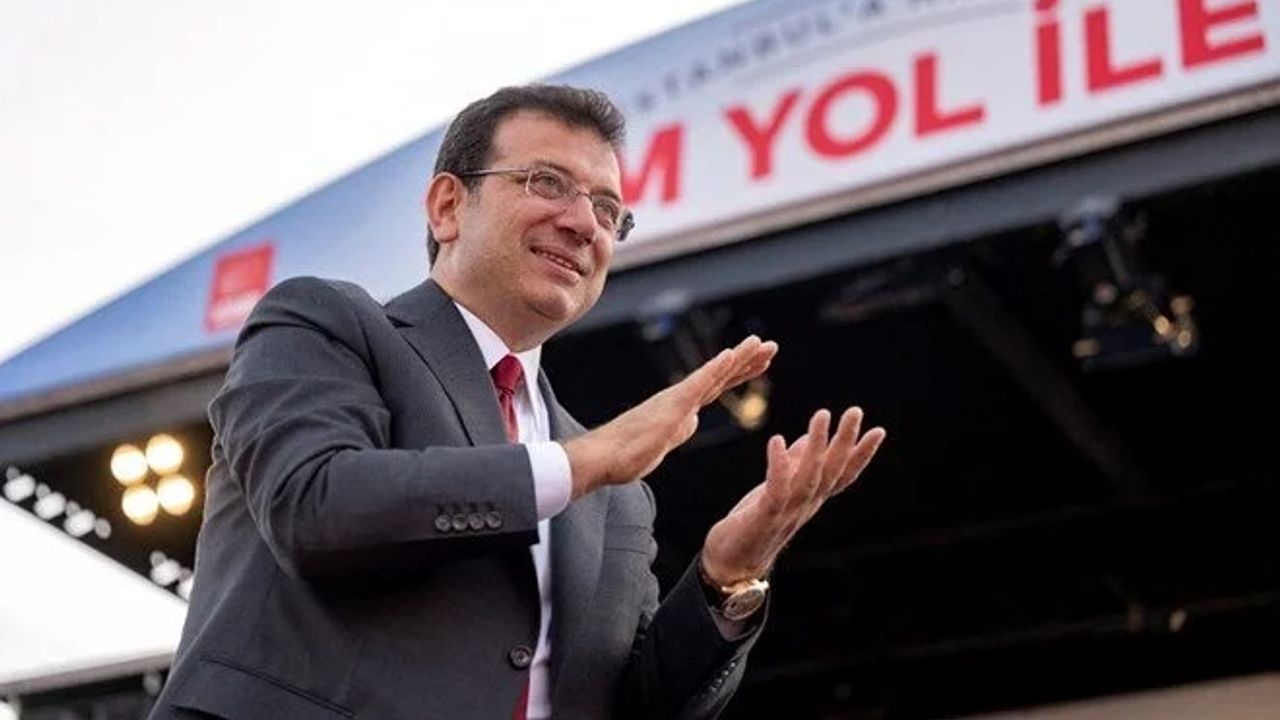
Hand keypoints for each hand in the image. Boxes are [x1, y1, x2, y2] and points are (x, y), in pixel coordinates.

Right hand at [563, 335, 777, 499]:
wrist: (602, 459)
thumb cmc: (625, 455)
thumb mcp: (662, 444)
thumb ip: (678, 430)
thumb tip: (692, 420)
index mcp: (681, 408)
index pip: (716, 387)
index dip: (738, 373)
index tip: (760, 362)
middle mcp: (680, 398)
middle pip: (720, 376)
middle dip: (747, 360)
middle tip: (771, 346)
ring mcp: (676, 400)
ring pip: (713, 375)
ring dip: (738, 358)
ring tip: (759, 343)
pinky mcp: (671, 406)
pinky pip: (698, 384)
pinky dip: (716, 368)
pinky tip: (731, 355)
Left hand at [700, 407, 885, 585]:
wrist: (731, 564)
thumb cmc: (754, 525)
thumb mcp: (778, 490)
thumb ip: (796, 466)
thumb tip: (809, 438)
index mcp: (810, 500)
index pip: (841, 475)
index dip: (860, 455)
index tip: (878, 430)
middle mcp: (804, 506)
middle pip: (831, 472)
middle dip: (845, 442)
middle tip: (856, 411)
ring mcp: (786, 513)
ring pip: (809, 478)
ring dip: (817, 446)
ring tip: (822, 416)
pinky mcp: (763, 518)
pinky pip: (775, 490)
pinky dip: (779, 465)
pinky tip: (778, 440)